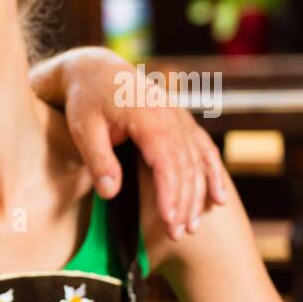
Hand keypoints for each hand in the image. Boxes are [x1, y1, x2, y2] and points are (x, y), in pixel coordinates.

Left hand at [46, 46, 228, 238]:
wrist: (97, 68)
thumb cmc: (86, 99)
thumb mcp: (84, 129)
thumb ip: (99, 160)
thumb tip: (110, 193)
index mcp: (150, 118)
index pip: (166, 164)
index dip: (170, 194)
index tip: (169, 221)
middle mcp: (172, 117)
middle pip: (185, 167)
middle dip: (184, 202)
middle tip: (178, 233)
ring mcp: (179, 118)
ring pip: (196, 161)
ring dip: (197, 195)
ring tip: (191, 227)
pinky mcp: (180, 121)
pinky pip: (203, 149)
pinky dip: (212, 174)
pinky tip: (218, 199)